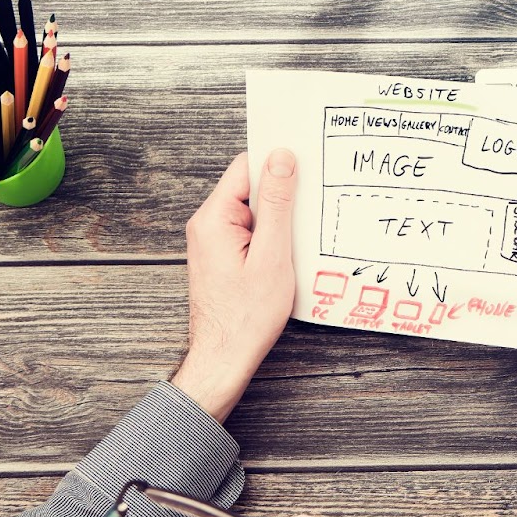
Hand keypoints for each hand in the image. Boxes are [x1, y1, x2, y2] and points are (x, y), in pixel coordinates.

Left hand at [172, 150, 298, 421]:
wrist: (224, 358)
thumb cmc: (247, 316)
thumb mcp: (272, 254)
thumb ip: (276, 203)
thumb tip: (282, 158)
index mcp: (214, 218)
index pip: (246, 167)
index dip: (277, 164)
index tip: (306, 166)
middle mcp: (207, 225)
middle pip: (250, 187)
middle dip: (282, 195)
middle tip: (309, 210)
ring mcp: (213, 241)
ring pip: (253, 211)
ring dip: (279, 221)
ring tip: (297, 242)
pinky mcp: (222, 256)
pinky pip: (250, 232)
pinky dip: (271, 238)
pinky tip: (288, 255)